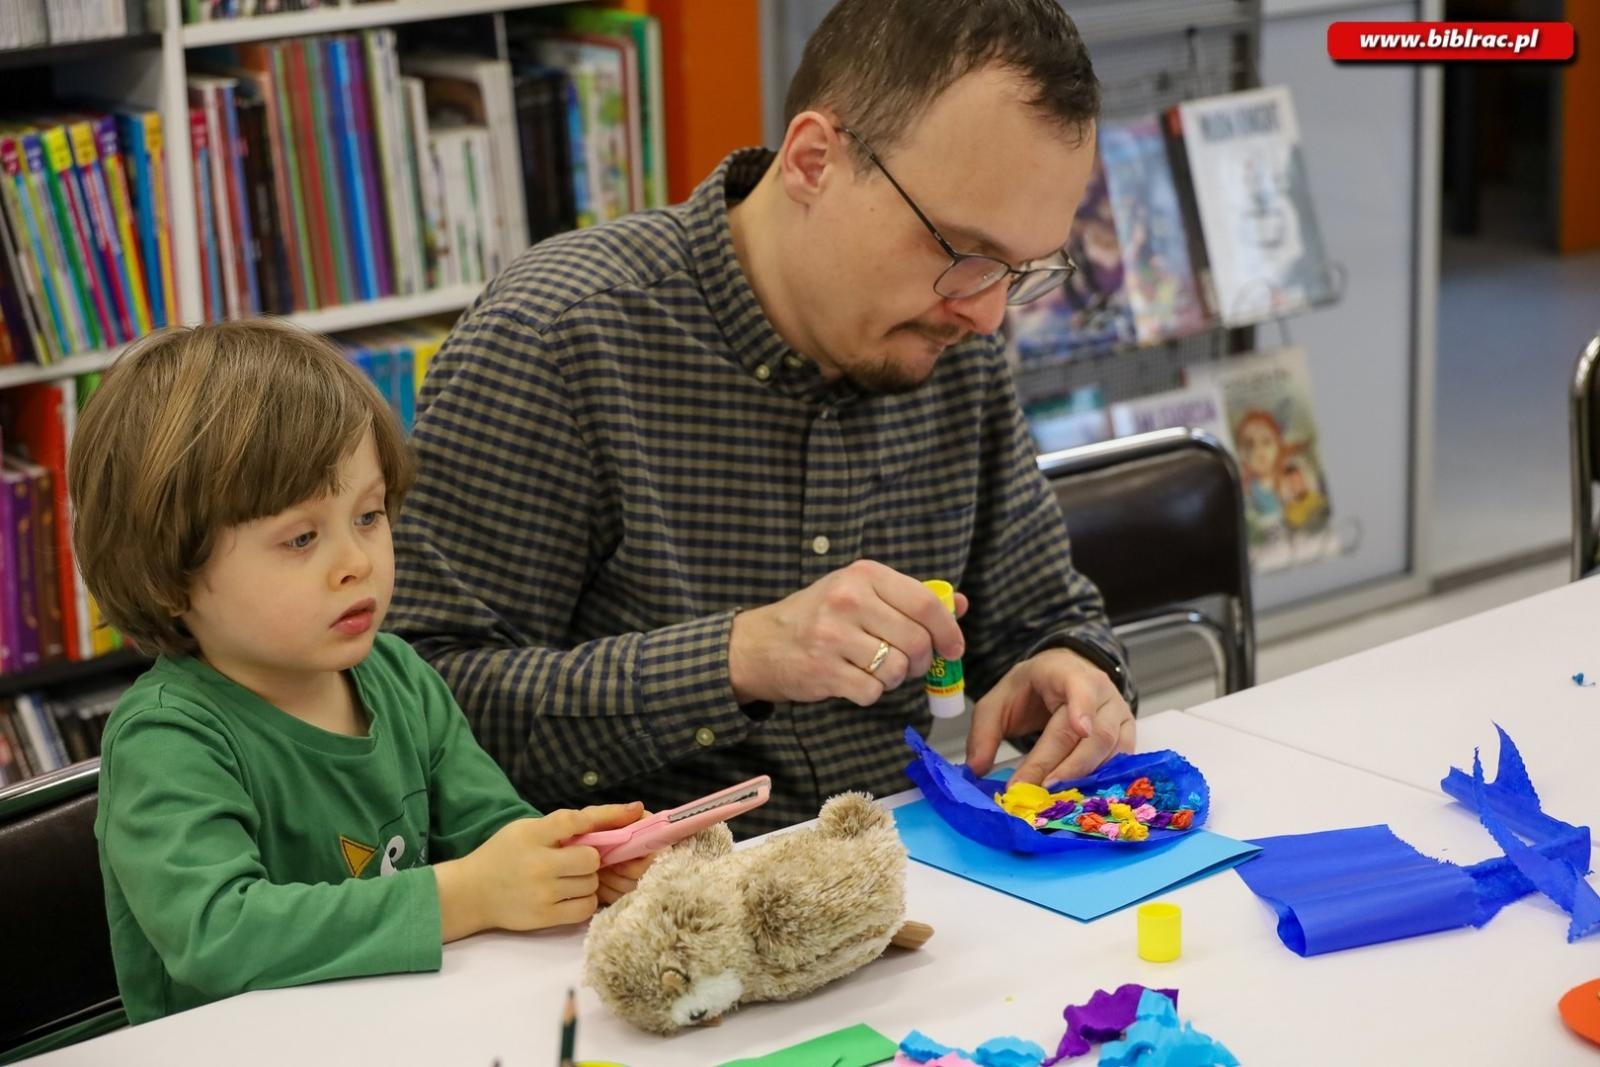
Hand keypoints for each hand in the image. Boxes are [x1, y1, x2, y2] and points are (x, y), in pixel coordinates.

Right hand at [435, 802, 643, 940]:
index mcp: (532, 835)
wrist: (471, 893)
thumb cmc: (502, 855)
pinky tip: (571, 895)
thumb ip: (559, 825)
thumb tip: (606, 820)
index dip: (607, 816)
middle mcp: (538, 863)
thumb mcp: (524, 829)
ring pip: (591, 883)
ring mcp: (542, 892)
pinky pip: (585, 907)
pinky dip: (584, 901)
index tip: (634, 810)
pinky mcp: (544, 917)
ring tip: (569, 878)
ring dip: (588, 880)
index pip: (576, 820)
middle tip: (577, 860)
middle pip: (591, 857)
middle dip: (591, 858)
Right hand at [728, 560, 967, 706]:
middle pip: (917, 641)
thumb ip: (908, 596)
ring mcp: (834, 636)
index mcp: (863, 575)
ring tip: (876, 670)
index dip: (948, 631)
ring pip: (897, 670)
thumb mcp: (859, 592)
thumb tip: (959, 604)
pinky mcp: (824, 670)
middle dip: (921, 661)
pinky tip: (853, 680)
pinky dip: (870, 692)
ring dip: (894, 679)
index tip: (953, 648)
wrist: (760, 644)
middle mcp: (849, 600)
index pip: (925, 603)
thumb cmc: (818, 616)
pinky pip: (872, 691)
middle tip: (910, 664)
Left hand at [966, 648, 1133, 784]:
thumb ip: (984, 732)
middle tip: (1039, 790)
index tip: (1079, 727)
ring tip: (1055, 798)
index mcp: (1066, 673)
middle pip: (1092, 732)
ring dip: (1082, 777)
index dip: (1081, 706)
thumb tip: (976, 769)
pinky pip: (1119, 761)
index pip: (1078, 687)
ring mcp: (1118, 713)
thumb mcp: (998, 702)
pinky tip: (1078, 796)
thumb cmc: (1029, 691)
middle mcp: (1101, 691)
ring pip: (1109, 750)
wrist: (1060, 678)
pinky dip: (1099, 781)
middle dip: (1065, 765)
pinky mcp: (1127, 734)